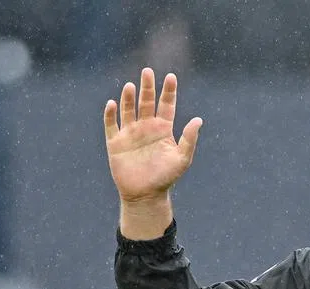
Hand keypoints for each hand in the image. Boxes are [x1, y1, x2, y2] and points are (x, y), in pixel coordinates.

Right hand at [103, 68, 202, 203]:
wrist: (145, 195)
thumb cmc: (166, 178)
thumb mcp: (182, 159)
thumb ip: (189, 139)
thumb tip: (199, 120)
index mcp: (163, 129)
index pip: (166, 105)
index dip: (168, 91)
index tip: (171, 77)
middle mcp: (146, 127)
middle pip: (146, 102)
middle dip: (147, 87)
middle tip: (147, 71)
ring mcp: (130, 133)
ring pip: (128, 109)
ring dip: (128, 97)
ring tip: (130, 86)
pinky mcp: (115, 142)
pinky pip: (111, 124)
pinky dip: (110, 114)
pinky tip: (112, 104)